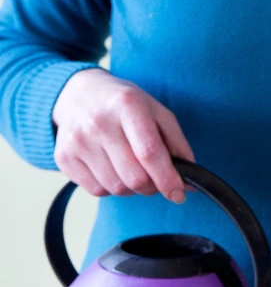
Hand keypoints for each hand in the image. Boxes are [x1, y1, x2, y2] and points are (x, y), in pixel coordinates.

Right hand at [52, 68, 193, 201]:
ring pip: (117, 188)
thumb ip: (179, 146)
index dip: (168, 179)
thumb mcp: (158, 113)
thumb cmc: (125, 105)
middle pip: (134, 178)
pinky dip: (111, 187)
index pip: (149, 153)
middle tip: (154, 176)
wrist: (78, 92)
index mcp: (127, 106)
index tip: (179, 194)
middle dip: (152, 186)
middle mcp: (98, 122)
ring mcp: (77, 140)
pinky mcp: (64, 157)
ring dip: (131, 187)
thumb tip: (191, 182)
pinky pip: (97, 190)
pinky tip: (111, 167)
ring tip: (130, 166)